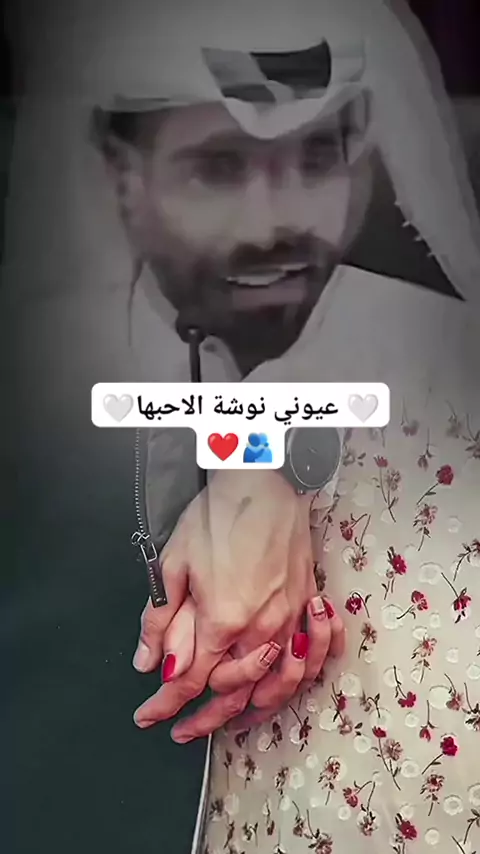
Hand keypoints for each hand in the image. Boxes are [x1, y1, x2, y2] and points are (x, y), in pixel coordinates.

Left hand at [132, 469, 318, 727]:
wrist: (266, 484)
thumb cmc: (219, 516)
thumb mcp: (175, 564)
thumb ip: (161, 620)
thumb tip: (147, 663)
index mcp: (222, 621)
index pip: (189, 680)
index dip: (165, 705)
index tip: (147, 718)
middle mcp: (261, 629)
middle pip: (232, 693)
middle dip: (204, 720)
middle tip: (182, 731)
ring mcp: (290, 620)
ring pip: (273, 685)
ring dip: (249, 711)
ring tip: (229, 724)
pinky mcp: (306, 606)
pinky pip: (307, 660)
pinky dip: (292, 682)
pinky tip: (277, 689)